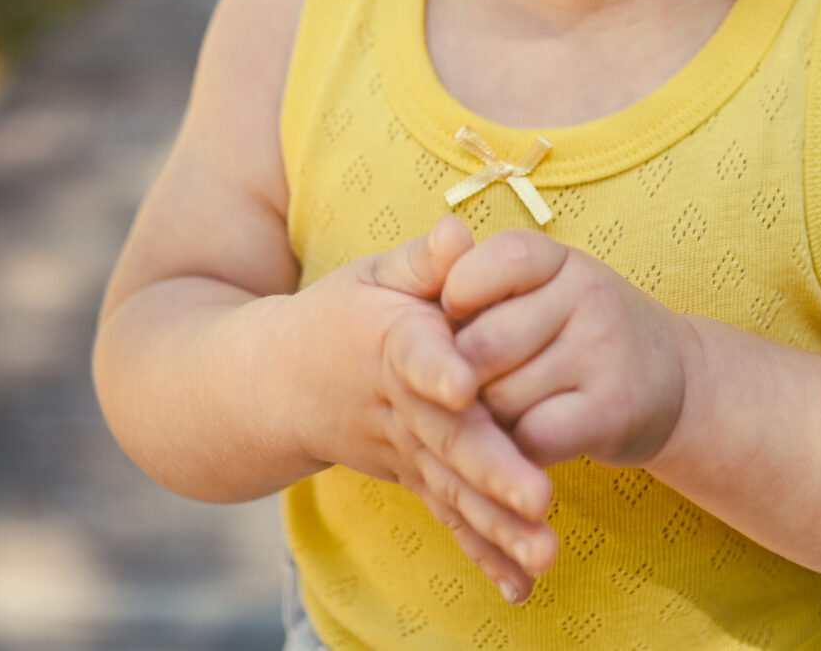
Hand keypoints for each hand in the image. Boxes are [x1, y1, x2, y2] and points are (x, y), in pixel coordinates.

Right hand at [296, 215, 558, 598]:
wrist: (273, 386)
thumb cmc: (337, 316)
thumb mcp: (372, 274)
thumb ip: (424, 260)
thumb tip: (459, 232)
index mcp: (389, 344)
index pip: (413, 356)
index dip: (438, 369)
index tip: (466, 385)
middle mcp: (396, 408)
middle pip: (446, 441)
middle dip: (494, 472)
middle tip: (540, 499)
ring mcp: (404, 453)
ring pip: (453, 492)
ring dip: (498, 527)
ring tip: (547, 554)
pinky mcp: (414, 480)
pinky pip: (449, 520)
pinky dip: (484, 554)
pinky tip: (522, 588)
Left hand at [441, 231, 692, 468]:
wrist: (674, 381)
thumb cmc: (578, 333)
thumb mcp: (543, 290)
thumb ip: (480, 283)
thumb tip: (423, 280)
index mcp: (558, 259)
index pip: (489, 264)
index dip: (458, 299)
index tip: (458, 321)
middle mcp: (588, 294)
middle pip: (482, 346)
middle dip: (463, 378)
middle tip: (470, 387)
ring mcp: (604, 351)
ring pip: (502, 399)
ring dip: (489, 420)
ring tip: (506, 413)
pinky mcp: (614, 410)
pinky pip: (532, 438)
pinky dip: (517, 451)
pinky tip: (528, 442)